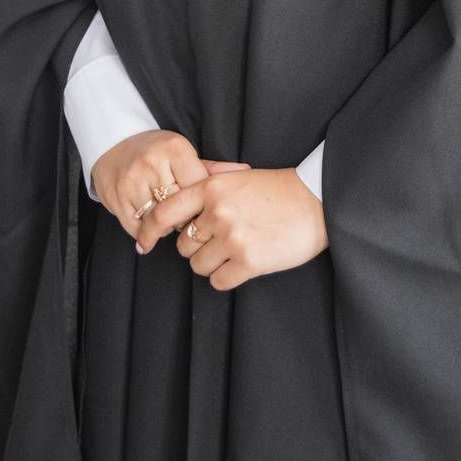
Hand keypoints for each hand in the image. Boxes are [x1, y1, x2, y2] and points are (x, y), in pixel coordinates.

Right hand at [91, 129, 249, 238]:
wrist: (112, 144)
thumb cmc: (155, 151)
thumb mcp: (182, 153)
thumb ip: (211, 168)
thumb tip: (247, 171)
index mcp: (174, 149)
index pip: (199, 188)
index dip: (202, 203)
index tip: (201, 207)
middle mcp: (151, 163)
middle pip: (180, 207)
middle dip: (184, 217)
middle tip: (185, 216)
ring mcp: (132, 181)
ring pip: (159, 220)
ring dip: (165, 226)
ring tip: (167, 219)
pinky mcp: (116, 198)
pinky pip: (138, 228)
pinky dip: (146, 233)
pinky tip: (149, 227)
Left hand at [135, 166, 328, 290]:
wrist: (316, 201)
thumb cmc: (278, 190)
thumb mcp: (238, 178)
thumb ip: (208, 190)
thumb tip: (176, 209)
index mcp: (211, 188)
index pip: (164, 212)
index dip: (148, 231)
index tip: (144, 244)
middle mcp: (217, 212)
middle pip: (183, 244)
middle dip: (197, 247)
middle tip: (219, 241)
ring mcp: (232, 237)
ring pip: (199, 266)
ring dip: (212, 264)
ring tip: (235, 251)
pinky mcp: (248, 261)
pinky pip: (218, 282)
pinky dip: (227, 277)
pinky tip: (243, 265)